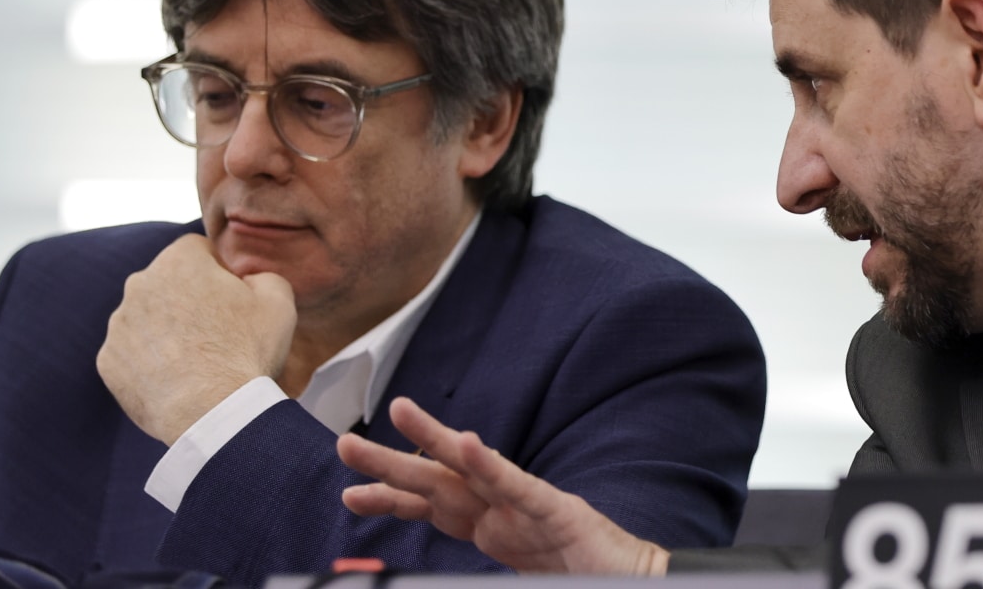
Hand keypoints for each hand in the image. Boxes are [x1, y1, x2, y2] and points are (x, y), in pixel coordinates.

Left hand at [96, 233, 296, 445]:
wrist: (212, 413)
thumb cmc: (246, 351)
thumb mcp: (280, 300)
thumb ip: (262, 274)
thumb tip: (248, 280)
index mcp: (179, 261)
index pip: (197, 249)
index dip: (219, 271)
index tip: (233, 298)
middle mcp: (140, 284)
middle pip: (168, 282)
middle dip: (188, 299)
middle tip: (218, 331)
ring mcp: (118, 325)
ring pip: (146, 317)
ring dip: (167, 330)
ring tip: (197, 361)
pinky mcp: (107, 362)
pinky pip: (131, 353)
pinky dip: (149, 362)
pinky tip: (177, 379)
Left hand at [338, 396, 669, 575]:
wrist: (638, 580)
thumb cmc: (581, 572)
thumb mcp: (518, 567)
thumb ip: (488, 553)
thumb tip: (450, 555)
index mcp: (494, 526)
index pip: (435, 508)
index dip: (391, 500)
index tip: (351, 494)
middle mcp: (504, 509)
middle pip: (439, 484)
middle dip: (389, 465)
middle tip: (344, 447)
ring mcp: (529, 506)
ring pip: (473, 471)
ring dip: (432, 440)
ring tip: (398, 411)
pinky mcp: (557, 512)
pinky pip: (517, 487)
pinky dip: (490, 465)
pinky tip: (467, 443)